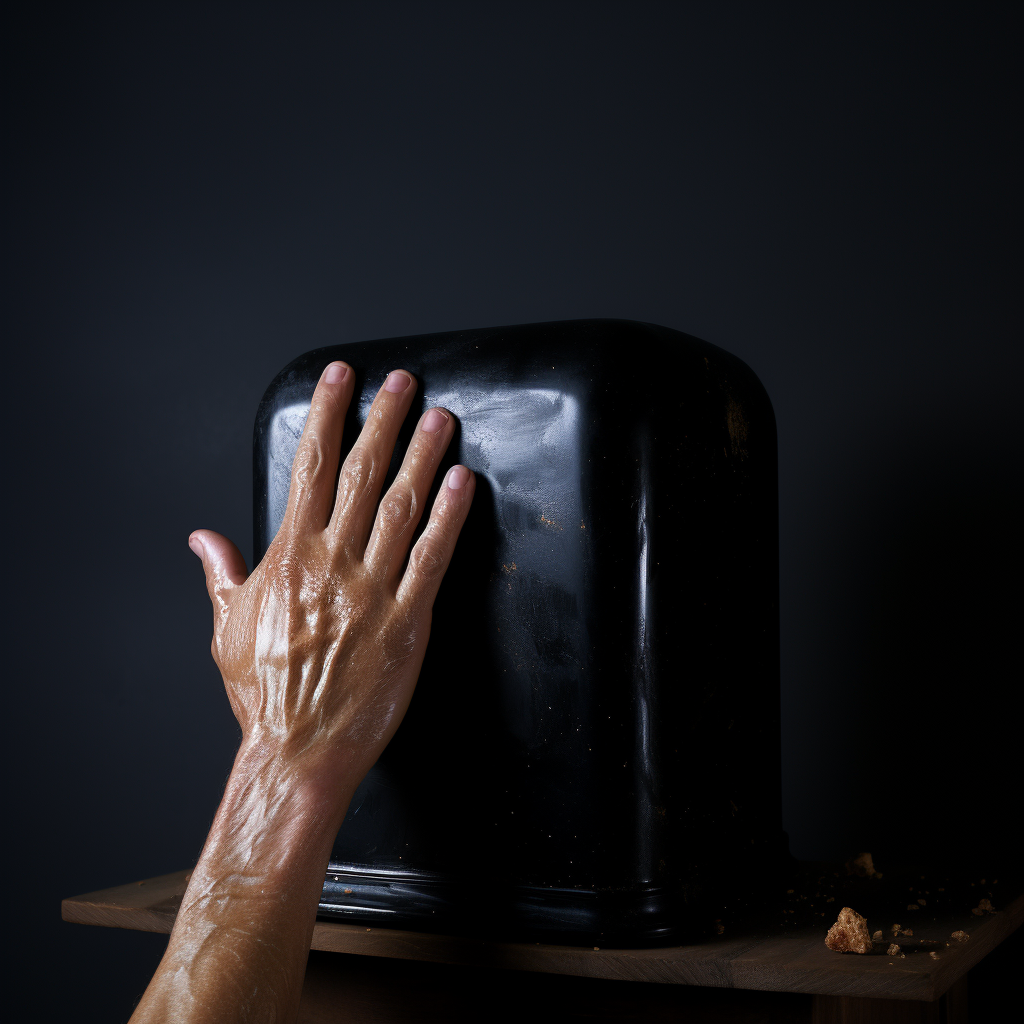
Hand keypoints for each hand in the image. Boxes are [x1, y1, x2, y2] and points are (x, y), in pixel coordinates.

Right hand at [189, 361, 474, 804]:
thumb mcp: (227, 627)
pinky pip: (433, 558)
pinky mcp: (408, 621)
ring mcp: (372, 590)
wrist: (297, 750)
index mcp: (288, 557)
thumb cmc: (263, 694)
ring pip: (400, 507)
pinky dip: (449, 517)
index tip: (340, 379)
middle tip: (403, 382)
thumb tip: (202, 535)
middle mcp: (331, 564)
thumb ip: (220, 573)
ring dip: (422, 456)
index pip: (309, 467)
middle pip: (361, 474)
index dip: (328, 415)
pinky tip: (462, 483)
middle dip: (383, 420)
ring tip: (439, 418)